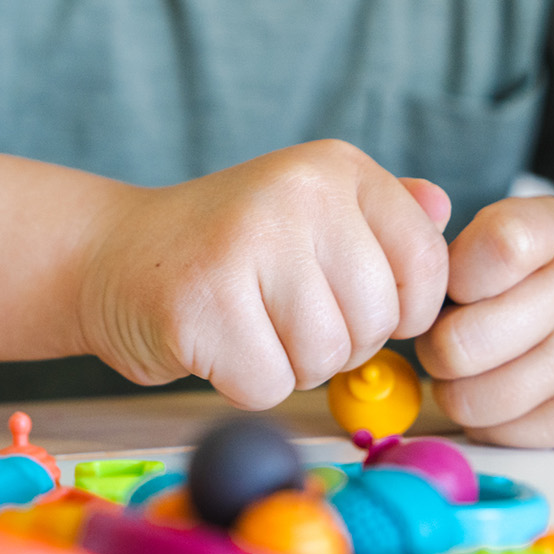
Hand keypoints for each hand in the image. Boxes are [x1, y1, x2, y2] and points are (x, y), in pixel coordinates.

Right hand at [77, 140, 450, 409]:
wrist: (112, 256)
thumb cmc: (227, 249)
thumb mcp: (309, 214)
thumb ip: (380, 218)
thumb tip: (441, 208)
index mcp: (335, 168)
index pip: (425, 264)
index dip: (403, 311)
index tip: (357, 306)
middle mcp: (297, 193)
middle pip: (376, 320)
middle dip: (340, 344)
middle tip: (285, 318)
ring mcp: (246, 243)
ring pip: (325, 358)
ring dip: (292, 366)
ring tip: (251, 326)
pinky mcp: (200, 302)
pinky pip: (267, 385)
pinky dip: (246, 385)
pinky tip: (217, 344)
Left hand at [415, 195, 553, 446]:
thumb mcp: (541, 228)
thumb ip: (467, 244)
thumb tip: (402, 295)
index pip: (472, 260)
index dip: (449, 280)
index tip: (467, 284)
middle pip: (451, 346)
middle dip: (439, 346)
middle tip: (460, 335)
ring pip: (465, 399)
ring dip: (460, 388)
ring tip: (488, 365)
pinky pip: (497, 434)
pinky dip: (491, 418)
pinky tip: (520, 391)